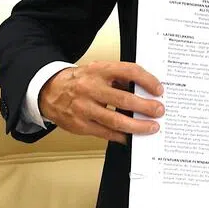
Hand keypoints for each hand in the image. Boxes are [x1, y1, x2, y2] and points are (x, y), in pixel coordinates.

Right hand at [38, 61, 164, 144]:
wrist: (49, 91)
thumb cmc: (80, 81)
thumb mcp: (98, 71)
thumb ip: (119, 78)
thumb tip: (145, 91)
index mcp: (99, 71)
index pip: (129, 72)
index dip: (147, 80)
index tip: (159, 89)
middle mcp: (90, 88)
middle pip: (124, 99)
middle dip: (146, 107)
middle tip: (159, 111)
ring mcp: (84, 108)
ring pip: (115, 120)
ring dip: (137, 125)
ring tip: (151, 127)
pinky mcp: (80, 125)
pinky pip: (105, 133)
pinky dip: (121, 136)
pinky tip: (131, 136)